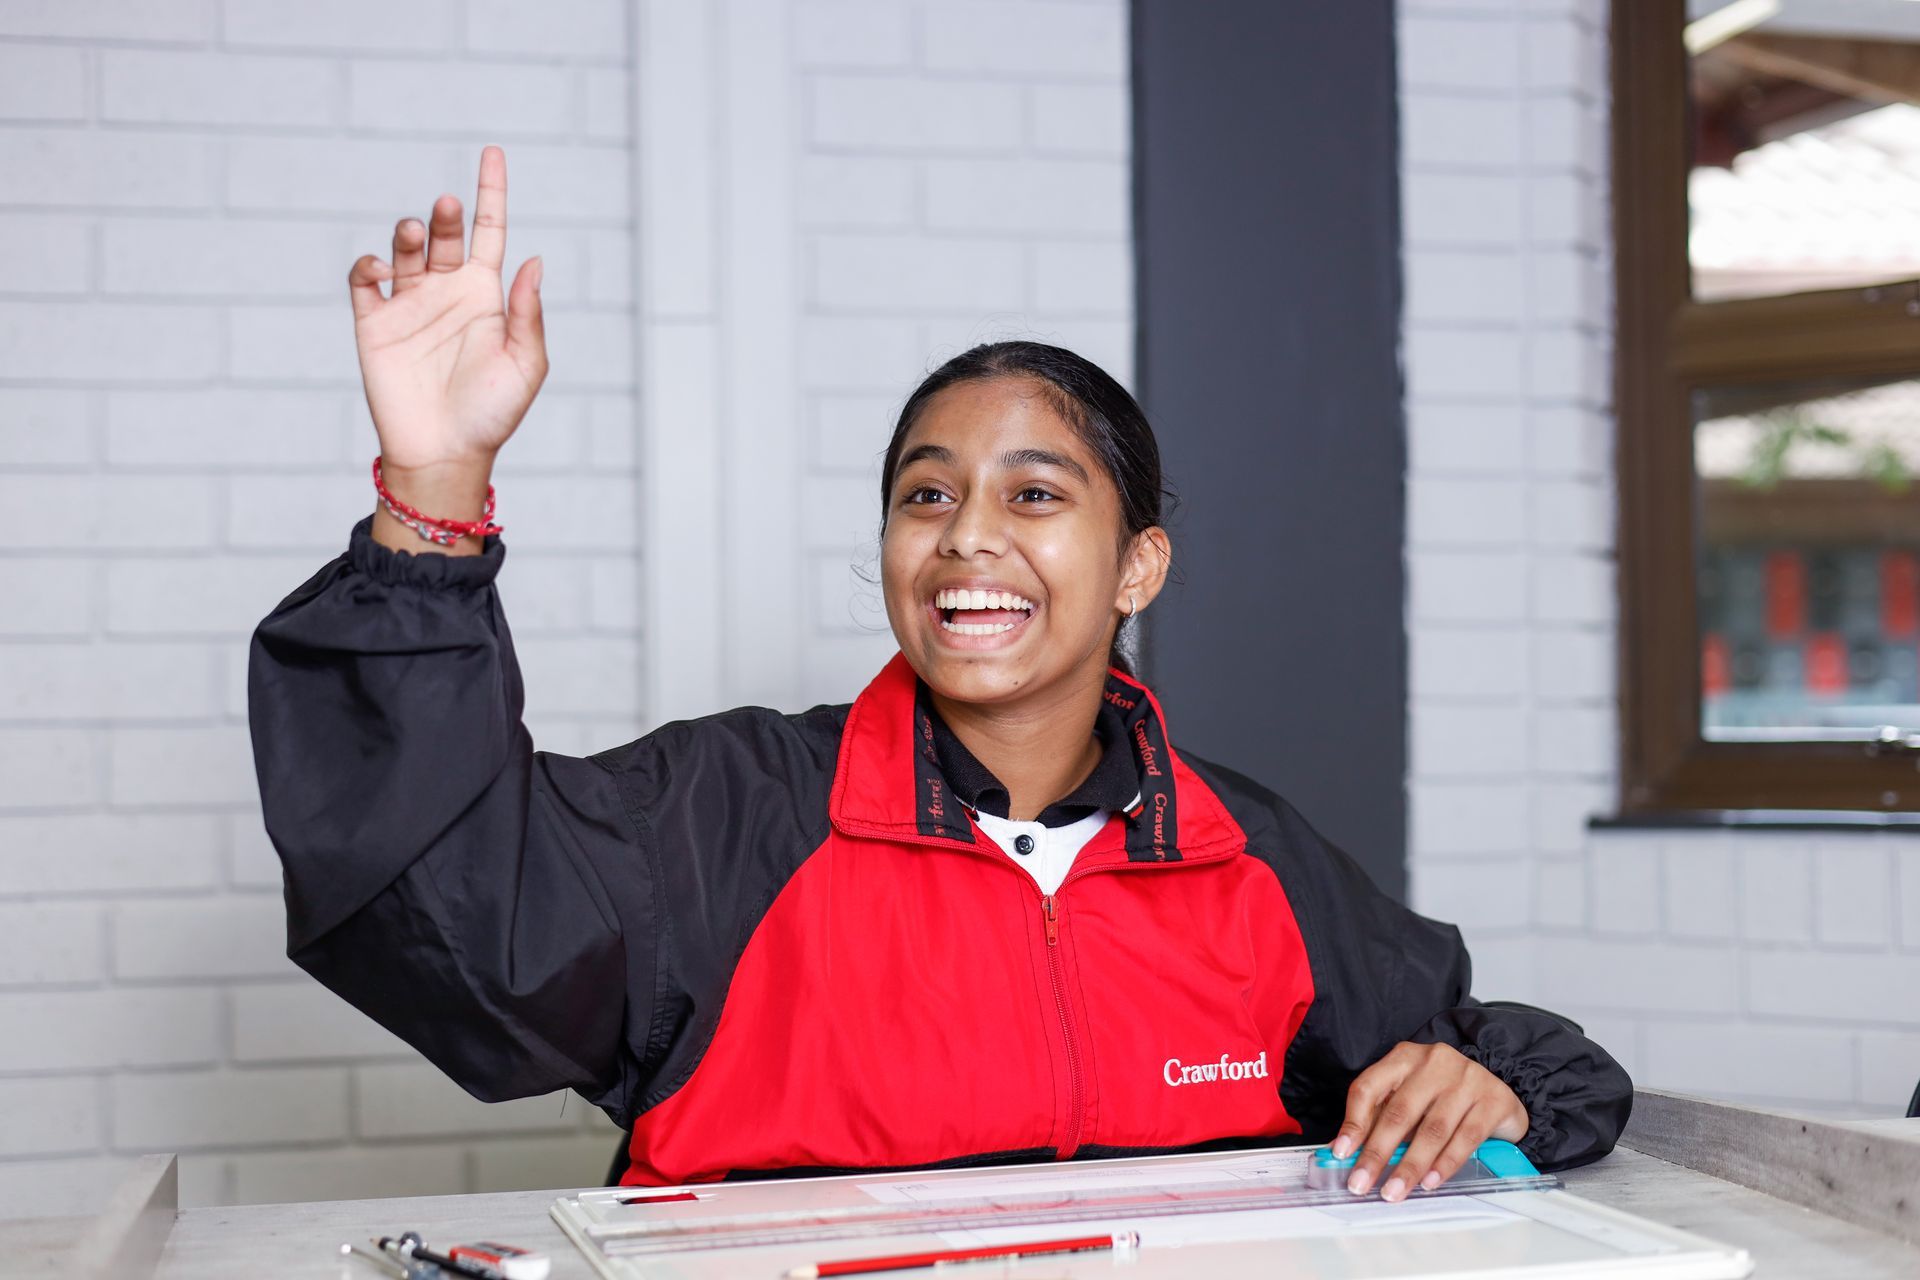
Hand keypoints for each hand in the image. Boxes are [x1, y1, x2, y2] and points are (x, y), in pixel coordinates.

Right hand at [347, 145, 547, 474]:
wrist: (445, 453)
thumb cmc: (492, 414)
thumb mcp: (525, 365)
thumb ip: (528, 314)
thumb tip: (533, 261)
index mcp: (486, 295)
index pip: (489, 231)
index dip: (491, 192)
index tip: (492, 153)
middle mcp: (446, 292)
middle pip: (443, 234)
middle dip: (443, 215)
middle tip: (445, 208)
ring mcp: (409, 305)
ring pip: (403, 249)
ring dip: (408, 233)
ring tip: (414, 230)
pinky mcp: (374, 323)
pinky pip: (365, 280)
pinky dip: (369, 264)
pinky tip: (382, 268)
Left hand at [1331, 1041, 1527, 1202]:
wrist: (1500, 1091)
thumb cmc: (1445, 1097)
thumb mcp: (1410, 1097)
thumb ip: (1380, 1118)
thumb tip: (1344, 1150)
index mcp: (1404, 1058)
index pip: (1369, 1087)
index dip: (1353, 1122)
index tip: (1342, 1153)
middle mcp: (1434, 1063)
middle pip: (1398, 1112)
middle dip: (1377, 1153)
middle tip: (1362, 1182)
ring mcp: (1466, 1079)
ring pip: (1431, 1129)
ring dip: (1410, 1166)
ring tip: (1394, 1190)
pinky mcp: (1493, 1100)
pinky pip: (1465, 1137)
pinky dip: (1445, 1164)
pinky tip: (1430, 1182)